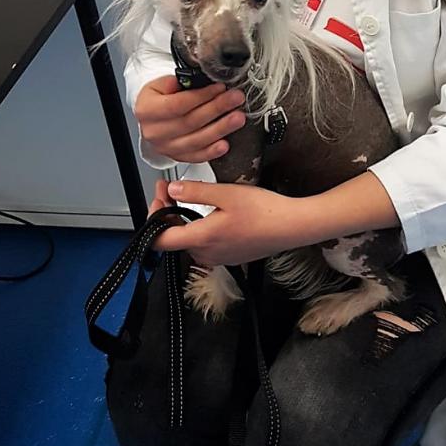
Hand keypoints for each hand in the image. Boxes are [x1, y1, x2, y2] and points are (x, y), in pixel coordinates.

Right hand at [135, 74, 245, 162]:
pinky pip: (196, 157)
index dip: (201, 96)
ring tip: (237, 118)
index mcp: (147, 110)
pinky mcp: (177, 156)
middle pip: (190, 122)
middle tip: (235, 99)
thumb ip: (179, 83)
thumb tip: (202, 82)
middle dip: (217, 109)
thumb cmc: (159, 97)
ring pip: (196, 141)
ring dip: (220, 129)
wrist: (152, 115)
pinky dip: (211, 152)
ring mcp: (165, 147)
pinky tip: (224, 144)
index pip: (178, 104)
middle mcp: (154, 131)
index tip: (220, 87)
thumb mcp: (161, 83)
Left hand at [147, 179, 300, 266]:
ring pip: (189, 241)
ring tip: (186, 196)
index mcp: (202, 238)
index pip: (160, 240)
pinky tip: (208, 211)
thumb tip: (172, 189)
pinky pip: (205, 244)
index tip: (159, 195)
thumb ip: (196, 191)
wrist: (292, 227)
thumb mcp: (227, 193)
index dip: (153, 218)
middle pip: (174, 238)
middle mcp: (207, 253)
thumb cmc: (264, 211)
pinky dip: (198, 227)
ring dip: (182, 219)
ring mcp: (219, 257)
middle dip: (167, 211)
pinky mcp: (230, 256)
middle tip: (170, 187)